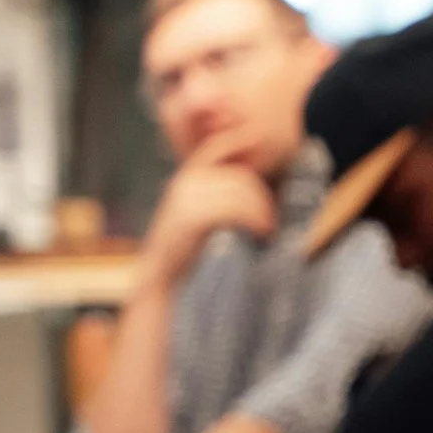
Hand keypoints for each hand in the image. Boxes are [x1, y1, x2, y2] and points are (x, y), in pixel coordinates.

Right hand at [147, 145, 279, 284]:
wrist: (162, 279)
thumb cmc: (189, 251)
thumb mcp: (205, 216)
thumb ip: (225, 198)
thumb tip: (261, 191)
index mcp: (189, 177)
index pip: (225, 153)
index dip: (249, 162)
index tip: (269, 185)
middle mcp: (185, 181)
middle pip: (240, 176)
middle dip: (261, 198)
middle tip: (271, 224)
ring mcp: (186, 196)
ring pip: (240, 191)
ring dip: (261, 211)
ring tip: (266, 232)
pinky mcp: (191, 216)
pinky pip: (234, 208)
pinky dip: (254, 220)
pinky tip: (260, 234)